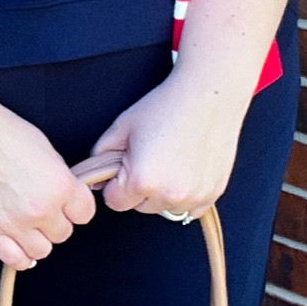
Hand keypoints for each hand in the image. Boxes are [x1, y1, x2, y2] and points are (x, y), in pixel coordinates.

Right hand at [0, 91, 97, 267]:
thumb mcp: (43, 147)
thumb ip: (58, 177)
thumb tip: (63, 195)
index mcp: (59, 185)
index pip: (84, 213)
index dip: (75, 206)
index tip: (67, 202)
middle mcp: (39, 209)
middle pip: (63, 233)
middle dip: (55, 220)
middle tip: (40, 205)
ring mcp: (13, 224)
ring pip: (41, 251)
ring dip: (37, 238)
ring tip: (26, 222)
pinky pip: (15, 260)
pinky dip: (20, 255)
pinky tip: (16, 241)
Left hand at [86, 69, 247, 220]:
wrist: (208, 96)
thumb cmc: (167, 107)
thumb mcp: (121, 127)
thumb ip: (100, 155)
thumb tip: (94, 177)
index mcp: (141, 180)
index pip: (115, 202)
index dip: (115, 184)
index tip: (124, 168)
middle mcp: (169, 194)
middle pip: (140, 207)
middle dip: (138, 189)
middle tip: (148, 159)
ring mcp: (193, 196)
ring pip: (165, 208)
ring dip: (162, 194)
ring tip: (168, 162)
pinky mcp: (212, 193)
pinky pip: (191, 209)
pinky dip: (186, 196)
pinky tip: (185, 170)